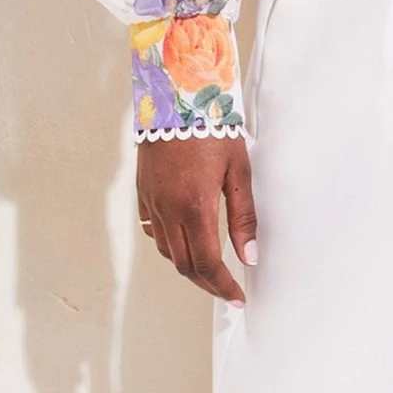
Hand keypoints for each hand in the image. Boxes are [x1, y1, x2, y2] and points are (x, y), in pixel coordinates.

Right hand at [136, 135, 257, 304]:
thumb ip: (244, 217)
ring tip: (210, 269)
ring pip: (167, 252)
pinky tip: (186, 242)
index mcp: (195, 206)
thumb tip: (249, 256)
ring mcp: (151, 202)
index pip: (208, 263)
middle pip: (185, 265)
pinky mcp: (143, 194)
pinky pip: (154, 232)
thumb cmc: (211, 127)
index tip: (236, 297)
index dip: (223, 286)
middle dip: (207, 283)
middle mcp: (168, 209)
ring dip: (188, 266)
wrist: (175, 96)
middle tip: (226, 289)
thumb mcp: (239, 171)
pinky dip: (170, 246)